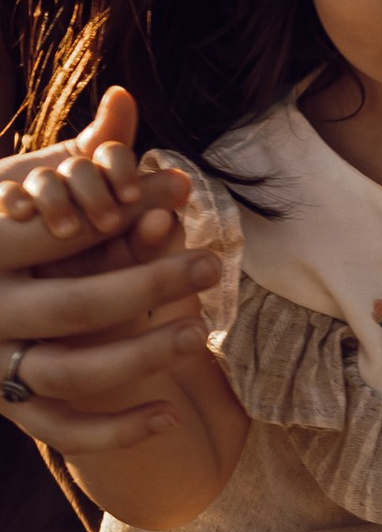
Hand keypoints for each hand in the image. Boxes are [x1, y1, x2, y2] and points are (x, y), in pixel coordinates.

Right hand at [0, 90, 222, 458]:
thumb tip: (126, 98)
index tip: (181, 193)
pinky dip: (115, 433)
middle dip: (150, 286)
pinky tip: (169, 416)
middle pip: (75, 306)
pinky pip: (61, 429)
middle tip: (211, 267)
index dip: (123, 215)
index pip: (58, 236)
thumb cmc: (12, 231)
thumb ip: (81, 153)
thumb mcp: (34, 187)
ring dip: (141, 356)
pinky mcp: (6, 404)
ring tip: (199, 335)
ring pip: (71, 373)